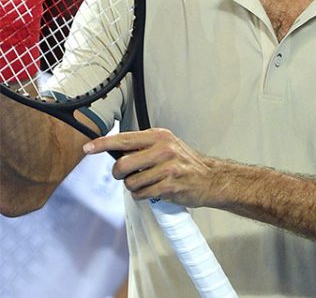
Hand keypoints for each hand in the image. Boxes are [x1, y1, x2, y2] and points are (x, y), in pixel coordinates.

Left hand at [83, 128, 217, 207]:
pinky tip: (154, 191)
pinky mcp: (170, 185)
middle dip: (120, 174)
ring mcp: (168, 168)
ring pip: (131, 183)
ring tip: (147, 184)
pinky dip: (143, 196)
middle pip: (123, 164)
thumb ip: (143, 146)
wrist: (210, 179)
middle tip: (127, 175)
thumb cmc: (184, 163)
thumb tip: (114, 151)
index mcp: (160, 136)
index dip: (103, 144)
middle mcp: (164, 149)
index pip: (124, 139)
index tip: (88, 148)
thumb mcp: (166, 145)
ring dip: (134, 188)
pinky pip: (142, 194)